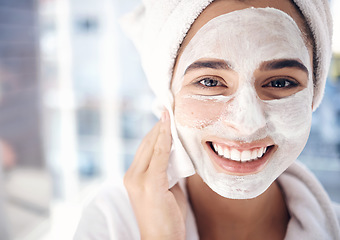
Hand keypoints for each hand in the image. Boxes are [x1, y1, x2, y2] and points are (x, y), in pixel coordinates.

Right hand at [124, 110, 185, 239]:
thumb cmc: (166, 217)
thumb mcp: (167, 189)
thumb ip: (168, 170)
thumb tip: (178, 153)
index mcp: (134, 176)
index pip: (146, 148)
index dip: (157, 131)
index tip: (166, 115)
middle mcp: (132, 175)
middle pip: (147, 143)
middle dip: (159, 125)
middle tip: (169, 107)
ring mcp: (138, 180)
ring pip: (152, 146)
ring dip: (162, 128)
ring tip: (170, 112)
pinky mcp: (149, 185)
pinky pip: (159, 156)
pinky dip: (165, 139)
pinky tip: (170, 126)